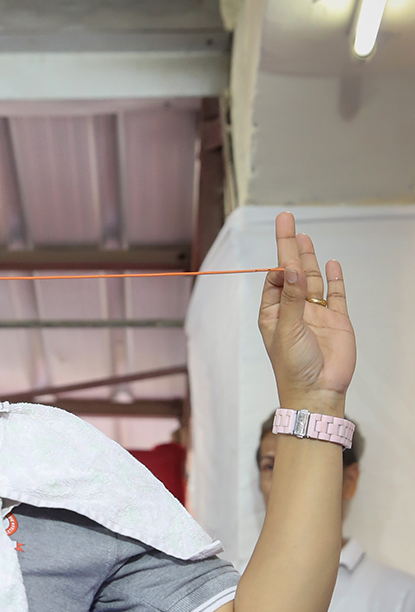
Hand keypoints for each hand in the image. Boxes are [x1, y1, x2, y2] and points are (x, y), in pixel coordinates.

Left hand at [258, 213, 355, 410]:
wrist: (318, 392)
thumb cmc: (294, 367)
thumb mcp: (287, 329)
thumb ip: (291, 298)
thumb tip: (292, 269)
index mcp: (274, 314)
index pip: (275, 280)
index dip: (279, 265)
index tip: (284, 256)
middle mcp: (294, 310)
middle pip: (292, 272)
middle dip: (289, 247)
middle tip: (285, 219)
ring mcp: (317, 314)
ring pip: (312, 279)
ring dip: (308, 258)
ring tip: (303, 235)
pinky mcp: (337, 320)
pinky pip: (336, 294)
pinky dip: (334, 279)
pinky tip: (330, 263)